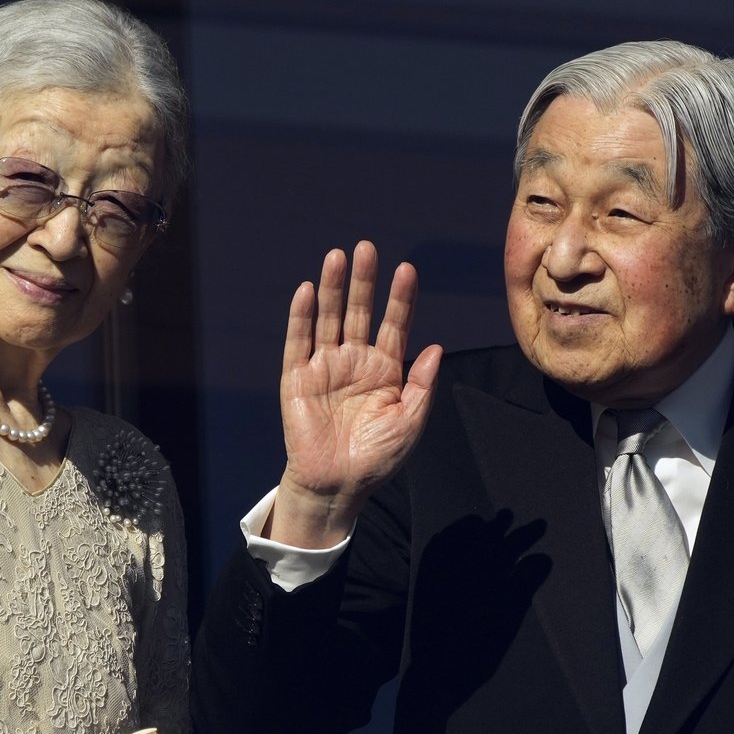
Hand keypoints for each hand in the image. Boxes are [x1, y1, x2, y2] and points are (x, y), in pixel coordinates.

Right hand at [271, 241, 441, 547]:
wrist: (337, 486)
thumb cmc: (377, 458)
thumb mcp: (409, 423)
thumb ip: (421, 385)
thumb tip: (435, 346)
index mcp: (384, 370)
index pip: (393, 324)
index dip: (400, 298)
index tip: (407, 269)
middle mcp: (354, 362)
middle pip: (359, 312)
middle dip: (364, 281)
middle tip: (367, 247)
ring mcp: (325, 367)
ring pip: (329, 319)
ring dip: (333, 288)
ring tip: (338, 257)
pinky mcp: (297, 379)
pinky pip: (299, 342)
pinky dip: (303, 316)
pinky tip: (309, 290)